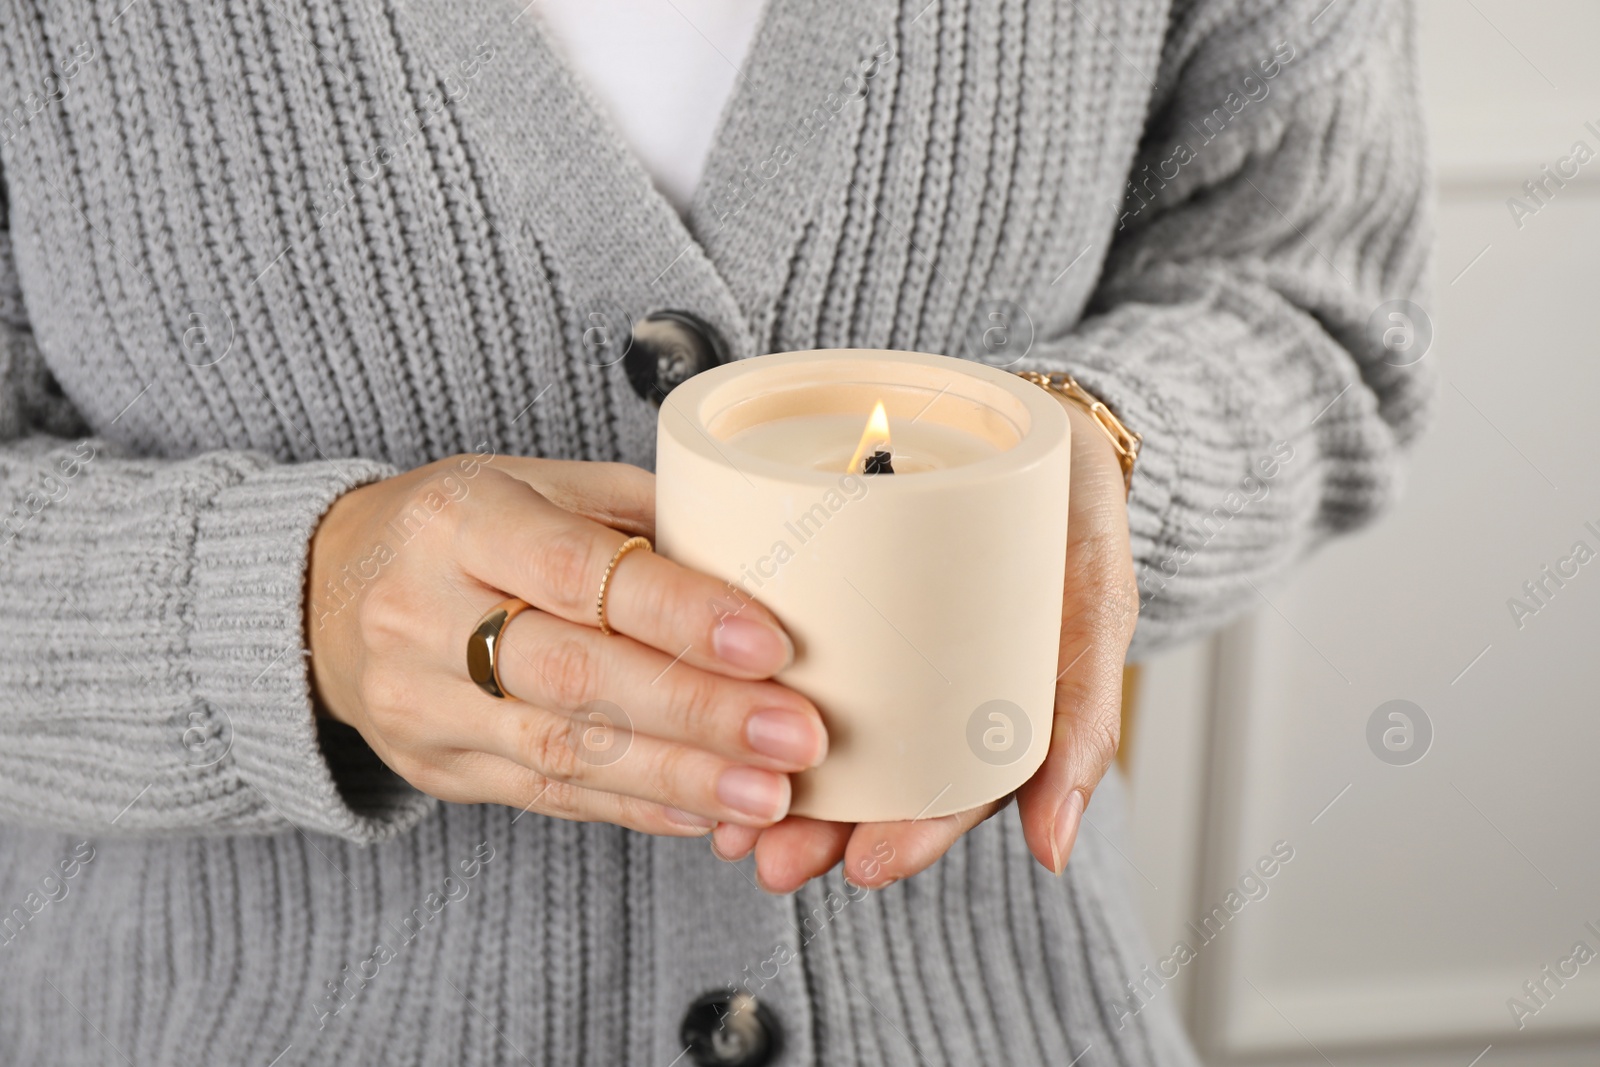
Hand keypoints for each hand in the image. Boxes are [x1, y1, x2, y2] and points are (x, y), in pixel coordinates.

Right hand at [305, 453, 828, 835]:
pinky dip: (636, 807)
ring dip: (680, 779)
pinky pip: (547, 796)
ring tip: (770, 796)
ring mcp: (420, 702)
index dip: (678, 611)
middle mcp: (424, 613)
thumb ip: (634, 518)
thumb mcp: (529, 484)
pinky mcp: (433, 768)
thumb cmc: (454, 528)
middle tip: (796, 737)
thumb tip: (760, 567)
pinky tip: (706, 814)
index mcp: (459, 521)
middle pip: (576, 673)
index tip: (770, 643)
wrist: (319, 597)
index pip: (577, 571)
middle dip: (699, 712)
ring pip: (565, 750)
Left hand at [714, 399, 1138, 889]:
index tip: (865, 864)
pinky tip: (700, 711)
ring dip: (767, 777)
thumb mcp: (1096, 602)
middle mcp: (926, 691)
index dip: (911, 833)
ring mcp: (874, 643)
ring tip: (722, 821)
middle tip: (768, 860)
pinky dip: (742, 683)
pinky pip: (780, 648)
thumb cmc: (1073, 517)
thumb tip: (1054, 851)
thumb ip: (1084, 710)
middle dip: (818, 829)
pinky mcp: (827, 588)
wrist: (1034, 427)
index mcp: (991, 710)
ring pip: (816, 726)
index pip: (952, 791)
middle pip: (871, 775)